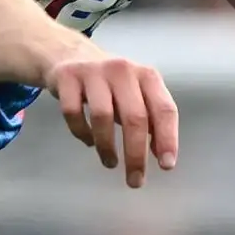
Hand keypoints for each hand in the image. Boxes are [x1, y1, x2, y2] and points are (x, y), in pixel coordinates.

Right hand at [44, 50, 178, 187]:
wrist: (71, 55)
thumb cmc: (111, 83)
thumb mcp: (136, 94)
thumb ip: (151, 120)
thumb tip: (162, 156)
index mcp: (146, 75)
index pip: (164, 108)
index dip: (167, 138)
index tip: (166, 165)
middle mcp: (122, 70)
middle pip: (134, 117)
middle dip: (136, 154)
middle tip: (135, 180)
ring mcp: (92, 71)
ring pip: (103, 116)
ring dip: (107, 147)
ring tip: (110, 162)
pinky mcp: (66, 77)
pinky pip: (74, 113)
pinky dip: (82, 133)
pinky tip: (88, 141)